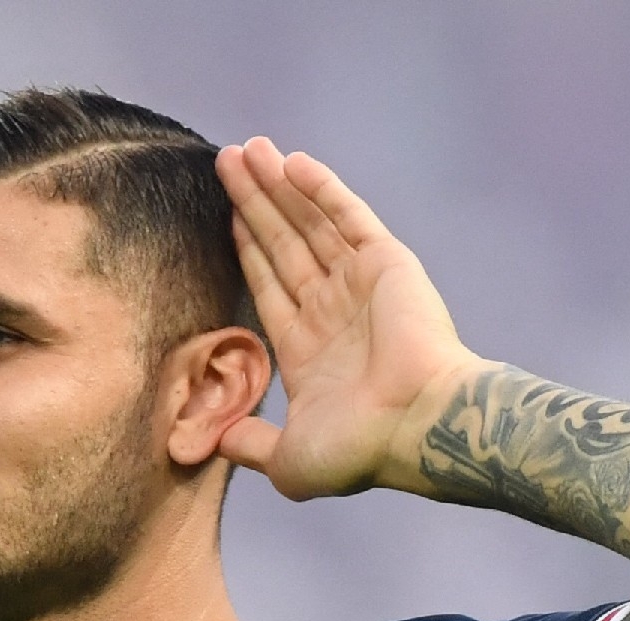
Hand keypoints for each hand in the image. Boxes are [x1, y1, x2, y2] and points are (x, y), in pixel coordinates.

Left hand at [215, 138, 493, 499]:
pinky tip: (289, 163)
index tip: (226, 217)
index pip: (269, 287)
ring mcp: (361, 284)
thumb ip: (248, 445)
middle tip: (226, 162)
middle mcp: (334, 312)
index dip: (247, 251)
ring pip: (309, 223)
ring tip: (245, 150)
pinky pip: (346, 216)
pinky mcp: (386, 263)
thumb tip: (209, 443)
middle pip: (283, 245)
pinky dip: (319, 188)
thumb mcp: (287, 462)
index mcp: (309, 351)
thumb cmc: (361, 450)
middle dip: (254, 205)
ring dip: (277, 187)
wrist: (420, 428)